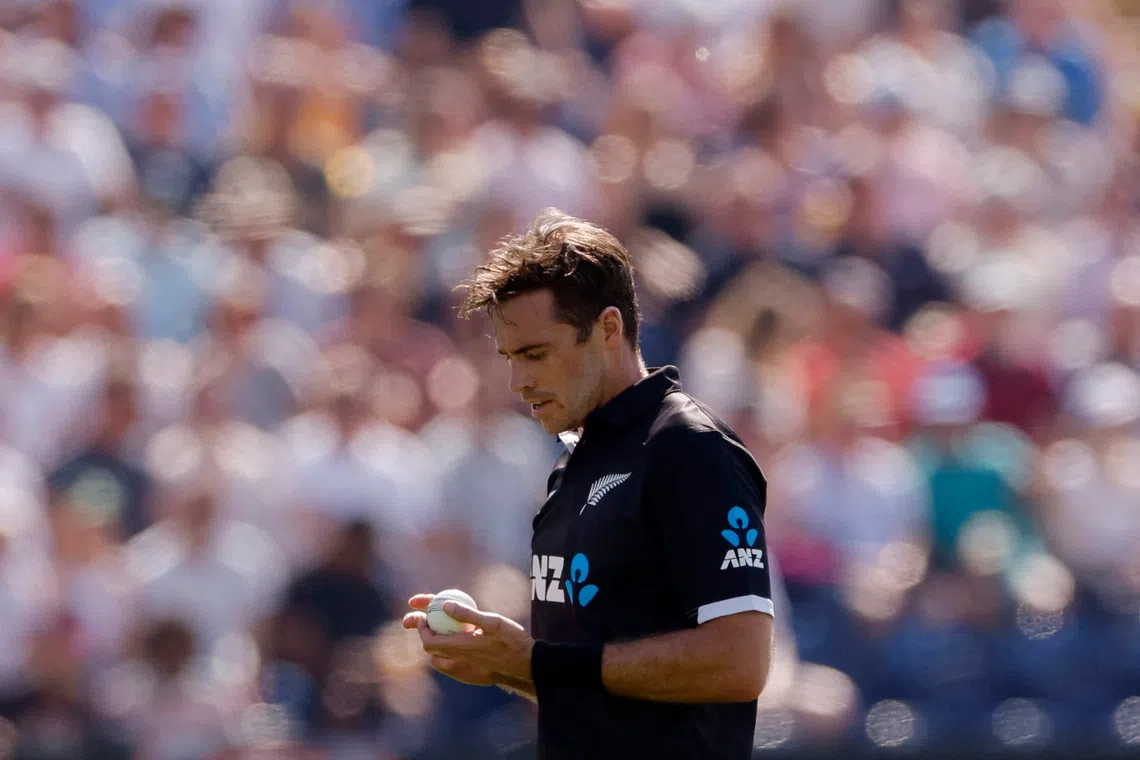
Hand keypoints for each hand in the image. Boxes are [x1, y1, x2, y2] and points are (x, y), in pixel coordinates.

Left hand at [402, 594, 533, 683]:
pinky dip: (445, 654)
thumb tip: (444, 605)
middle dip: (423, 632)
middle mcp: (457, 662)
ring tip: (438, 630)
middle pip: (430, 649)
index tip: (423, 614)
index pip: (428, 640)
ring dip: (435, 644)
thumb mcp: (492, 622)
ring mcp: (462, 672)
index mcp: (460, 647)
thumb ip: (467, 614)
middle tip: (422, 619)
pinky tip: (453, 644)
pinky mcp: (468, 677)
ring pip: (438, 659)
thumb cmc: (511, 641)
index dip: (421, 627)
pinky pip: (449, 666)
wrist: (525, 666)